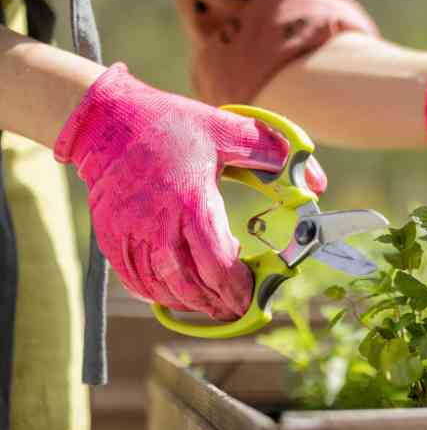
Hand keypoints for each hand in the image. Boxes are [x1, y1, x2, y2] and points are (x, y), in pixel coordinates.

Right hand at [55, 64, 326, 319]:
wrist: (108, 119)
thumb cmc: (171, 124)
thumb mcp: (229, 130)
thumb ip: (274, 155)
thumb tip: (316, 182)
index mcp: (191, 202)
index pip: (217, 263)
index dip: (236, 289)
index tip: (252, 298)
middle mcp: (157, 223)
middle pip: (189, 284)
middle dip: (216, 303)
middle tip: (236, 310)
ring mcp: (129, 232)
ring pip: (160, 286)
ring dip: (188, 302)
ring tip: (211, 304)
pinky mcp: (109, 235)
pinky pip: (133, 278)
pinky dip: (155, 292)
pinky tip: (174, 292)